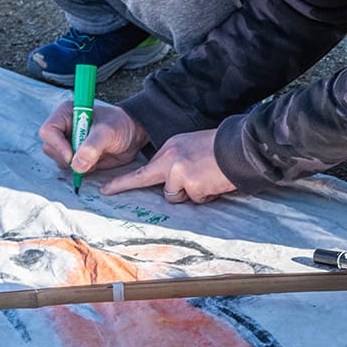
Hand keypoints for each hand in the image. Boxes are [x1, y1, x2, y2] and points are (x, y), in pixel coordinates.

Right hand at [40, 100, 149, 177]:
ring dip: (75, 165)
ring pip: (58, 160)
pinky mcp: (75, 157)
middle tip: (87, 159)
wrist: (133, 135)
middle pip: (50, 148)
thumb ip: (92, 146)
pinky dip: (80, 171)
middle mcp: (63, 128)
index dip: (58, 145)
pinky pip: (69, 169)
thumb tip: (76, 165)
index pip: (48, 131)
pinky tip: (94, 164)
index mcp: (66, 114)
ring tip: (94, 158)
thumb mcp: (108, 132)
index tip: (71, 157)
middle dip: (67, 158)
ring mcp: (68, 144)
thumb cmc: (120, 125)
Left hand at [102, 129, 237, 203]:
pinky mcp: (190, 183)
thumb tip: (173, 183)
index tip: (105, 189)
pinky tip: (215, 182)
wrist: (240, 147)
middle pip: (154, 183)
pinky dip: (207, 196)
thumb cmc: (222, 149)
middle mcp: (170, 158)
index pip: (144, 169)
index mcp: (170, 148)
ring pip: (175, 196)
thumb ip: (178, 162)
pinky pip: (196, 199)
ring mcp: (178, 171)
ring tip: (208, 179)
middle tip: (122, 188)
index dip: (124, 181)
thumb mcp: (193, 148)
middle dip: (152, 188)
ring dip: (192, 194)